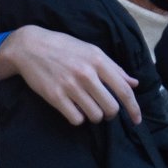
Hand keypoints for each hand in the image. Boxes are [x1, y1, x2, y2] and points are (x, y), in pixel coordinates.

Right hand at [0, 26, 141, 125]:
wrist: (31, 47)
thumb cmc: (65, 48)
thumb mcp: (92, 51)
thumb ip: (114, 69)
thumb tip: (134, 83)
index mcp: (99, 61)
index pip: (124, 90)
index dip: (134, 108)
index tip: (137, 120)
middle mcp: (86, 74)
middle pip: (111, 107)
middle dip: (111, 113)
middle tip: (105, 109)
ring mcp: (70, 86)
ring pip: (95, 115)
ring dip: (95, 116)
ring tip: (89, 107)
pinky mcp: (55, 96)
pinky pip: (76, 119)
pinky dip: (79, 118)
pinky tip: (75, 109)